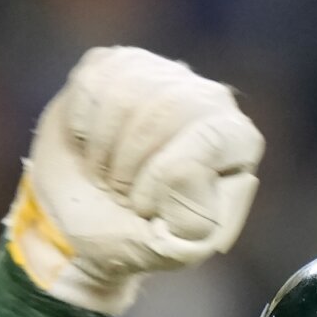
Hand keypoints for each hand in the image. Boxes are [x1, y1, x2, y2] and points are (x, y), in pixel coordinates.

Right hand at [7, 46, 263, 314]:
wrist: (87, 223)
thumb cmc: (137, 237)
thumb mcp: (171, 251)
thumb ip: (193, 226)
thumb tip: (187, 169)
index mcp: (237, 140)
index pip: (208, 138)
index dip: (163, 179)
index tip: (144, 209)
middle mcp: (207, 96)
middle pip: (165, 109)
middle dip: (128, 166)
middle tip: (120, 196)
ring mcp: (161, 74)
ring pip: (123, 92)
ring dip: (101, 150)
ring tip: (106, 174)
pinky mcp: (114, 65)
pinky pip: (91, 84)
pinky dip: (79, 127)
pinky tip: (91, 146)